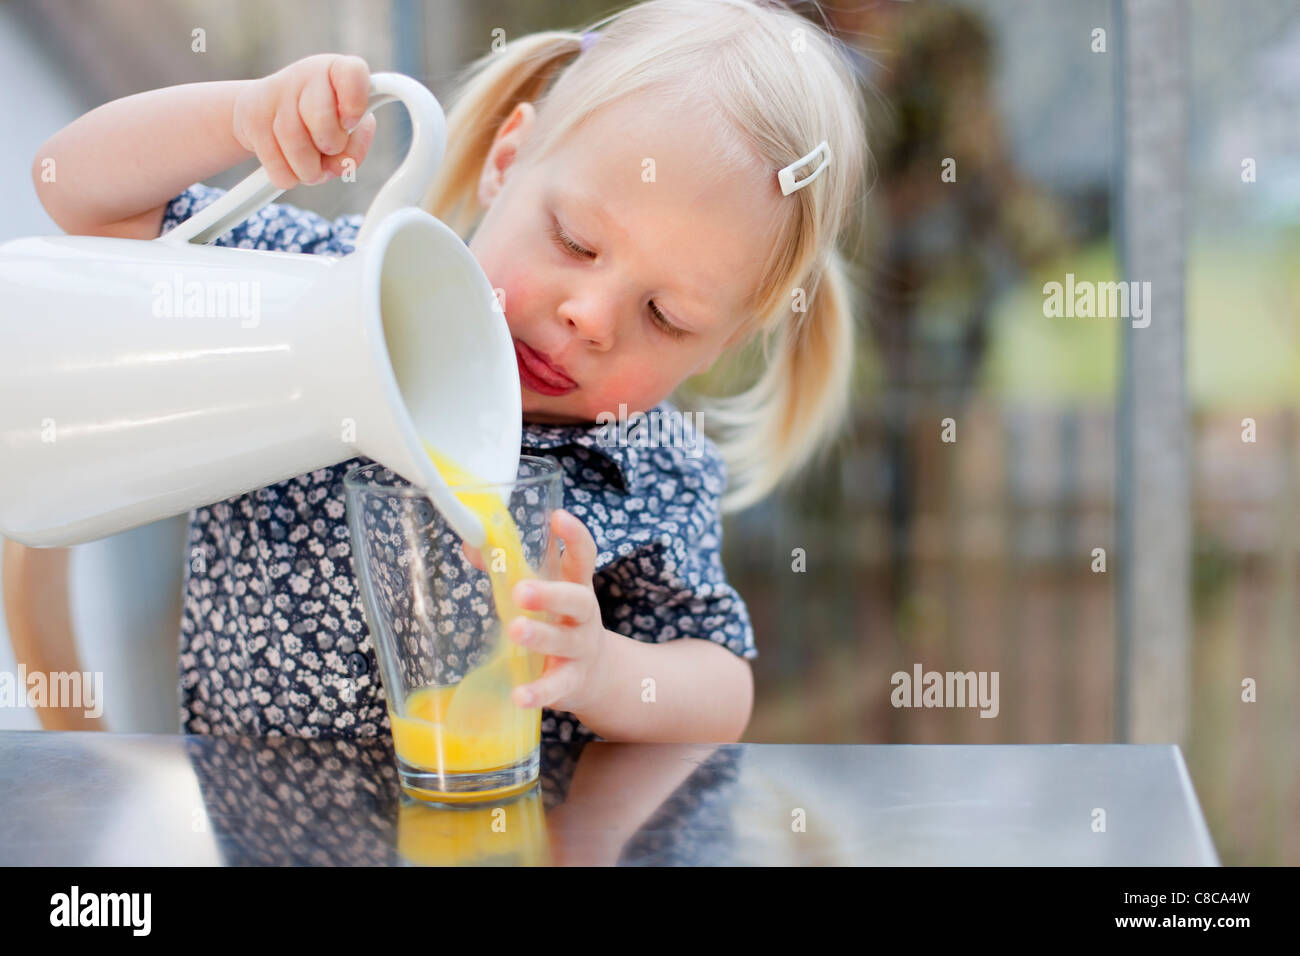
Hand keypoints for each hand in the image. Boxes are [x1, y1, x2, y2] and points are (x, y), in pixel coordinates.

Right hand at [232, 53, 377, 189]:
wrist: (265, 112)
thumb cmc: (319, 125)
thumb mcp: (347, 132)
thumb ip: (355, 146)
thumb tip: (343, 163)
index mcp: (337, 70)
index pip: (353, 73)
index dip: (355, 104)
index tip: (350, 123)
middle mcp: (306, 72)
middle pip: (321, 119)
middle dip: (331, 148)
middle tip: (330, 151)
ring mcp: (275, 91)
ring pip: (296, 144)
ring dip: (309, 170)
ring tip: (313, 167)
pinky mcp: (251, 116)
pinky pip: (276, 163)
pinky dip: (288, 176)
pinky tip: (290, 166)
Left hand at [461, 509, 609, 714]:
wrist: (598, 674)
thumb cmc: (560, 621)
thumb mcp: (546, 593)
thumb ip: (510, 569)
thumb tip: (471, 545)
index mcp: (576, 586)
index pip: (583, 557)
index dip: (575, 536)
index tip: (560, 517)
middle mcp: (583, 616)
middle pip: (576, 599)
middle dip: (550, 593)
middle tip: (521, 590)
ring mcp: (580, 650)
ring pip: (564, 641)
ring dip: (541, 636)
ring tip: (516, 630)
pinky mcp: (571, 682)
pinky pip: (555, 687)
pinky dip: (538, 692)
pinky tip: (519, 695)